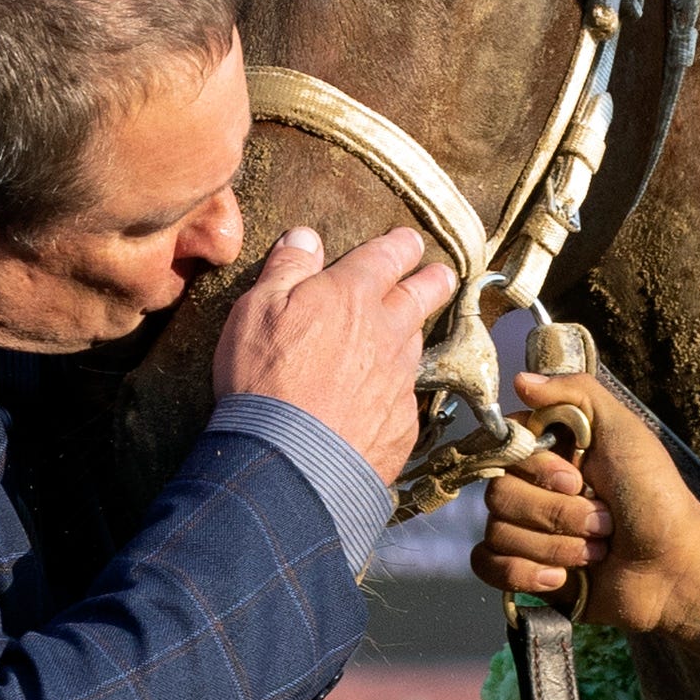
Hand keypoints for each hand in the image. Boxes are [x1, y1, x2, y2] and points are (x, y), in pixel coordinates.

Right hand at [213, 226, 455, 483]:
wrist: (291, 462)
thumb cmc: (265, 379)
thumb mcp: (257, 310)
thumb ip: (286, 269)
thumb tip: (305, 237)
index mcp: (352, 295)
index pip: (388, 256)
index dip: (401, 245)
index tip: (409, 241)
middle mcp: (387, 332)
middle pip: (422, 296)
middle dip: (433, 281)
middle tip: (442, 275)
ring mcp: (400, 379)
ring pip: (415, 344)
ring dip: (413, 333)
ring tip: (411, 329)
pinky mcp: (402, 423)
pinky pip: (405, 396)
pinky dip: (397, 389)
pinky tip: (386, 395)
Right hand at [472, 372, 699, 634]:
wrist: (674, 567)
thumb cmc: (656, 495)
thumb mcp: (623, 429)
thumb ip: (576, 391)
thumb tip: (520, 379)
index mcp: (550, 454)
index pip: (505, 450)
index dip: (538, 470)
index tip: (577, 479)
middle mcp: (534, 489)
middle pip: (499, 496)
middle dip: (558, 515)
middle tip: (603, 521)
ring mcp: (528, 532)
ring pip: (498, 534)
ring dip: (556, 547)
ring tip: (598, 550)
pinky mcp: (526, 572)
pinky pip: (488, 566)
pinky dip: (524, 573)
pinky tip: (560, 579)